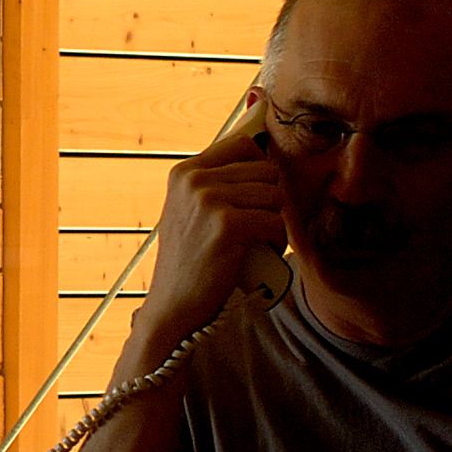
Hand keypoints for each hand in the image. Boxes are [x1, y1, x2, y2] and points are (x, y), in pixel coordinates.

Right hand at [130, 121, 287, 363]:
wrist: (174, 306)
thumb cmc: (190, 261)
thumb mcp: (189, 211)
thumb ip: (212, 183)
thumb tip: (260, 154)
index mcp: (184, 171)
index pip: (243, 144)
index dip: (260, 169)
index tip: (256, 198)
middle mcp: (193, 179)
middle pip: (265, 171)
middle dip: (270, 201)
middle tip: (258, 229)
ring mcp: (208, 200)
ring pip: (274, 196)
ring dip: (275, 222)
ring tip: (259, 243)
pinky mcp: (227, 225)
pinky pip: (276, 222)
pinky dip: (277, 242)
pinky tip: (263, 254)